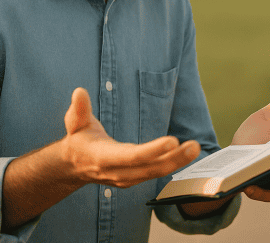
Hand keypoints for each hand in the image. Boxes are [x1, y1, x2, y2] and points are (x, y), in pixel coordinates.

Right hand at [62, 87, 199, 187]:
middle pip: (149, 168)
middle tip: (194, 146)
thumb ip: (78, 109)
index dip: (152, 151)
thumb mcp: (75, 123)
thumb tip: (80, 92)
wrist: (74, 166)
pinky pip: (156, 173)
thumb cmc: (79, 140)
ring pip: (155, 173)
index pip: (131, 156)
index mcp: (103, 157)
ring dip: (178, 162)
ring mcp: (127, 178)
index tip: (172, 141)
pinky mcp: (134, 178)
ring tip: (195, 148)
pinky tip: (187, 155)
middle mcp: (117, 171)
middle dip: (174, 158)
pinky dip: (173, 165)